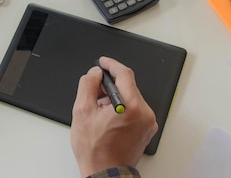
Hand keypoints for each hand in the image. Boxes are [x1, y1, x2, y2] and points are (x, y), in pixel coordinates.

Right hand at [70, 56, 157, 177]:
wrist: (105, 171)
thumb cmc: (95, 149)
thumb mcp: (82, 111)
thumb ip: (88, 85)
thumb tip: (94, 74)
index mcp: (131, 107)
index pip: (125, 74)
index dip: (111, 65)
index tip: (103, 62)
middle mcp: (144, 113)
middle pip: (128, 86)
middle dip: (109, 85)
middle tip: (93, 91)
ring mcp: (147, 122)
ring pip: (130, 97)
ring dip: (114, 97)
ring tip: (99, 110)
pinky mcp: (146, 129)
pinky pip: (134, 109)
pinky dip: (121, 107)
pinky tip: (107, 117)